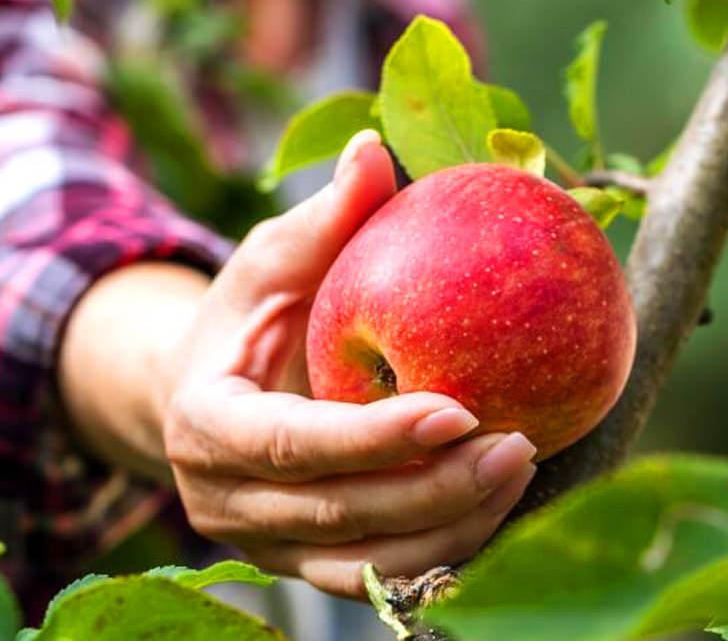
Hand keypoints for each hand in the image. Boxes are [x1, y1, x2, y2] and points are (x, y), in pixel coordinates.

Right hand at [161, 130, 536, 595]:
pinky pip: (379, 577)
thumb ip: (323, 220)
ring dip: (452, 528)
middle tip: (520, 446)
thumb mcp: (271, 262)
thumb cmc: (246, 317)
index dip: (371, 437)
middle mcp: (226, 502)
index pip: (288, 445)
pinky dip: (442, 554)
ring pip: (366, 562)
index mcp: (205, 426)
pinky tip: (502, 515)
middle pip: (339, 513)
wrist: (203, 400)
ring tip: (524, 473)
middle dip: (434, 489)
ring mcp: (265, 546)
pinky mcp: (305, 567)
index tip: (457, 408)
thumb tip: (376, 149)